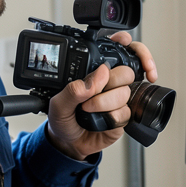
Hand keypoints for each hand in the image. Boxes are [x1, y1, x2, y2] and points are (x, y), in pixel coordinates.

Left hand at [45, 32, 157, 159]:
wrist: (67, 143)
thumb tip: (99, 74)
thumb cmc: (63, 118)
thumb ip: (74, 89)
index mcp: (95, 71)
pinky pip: (125, 112)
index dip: (127, 43)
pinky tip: (101, 120)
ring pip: (125, 92)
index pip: (117, 48)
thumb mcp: (58, 103)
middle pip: (127, 71)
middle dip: (110, 82)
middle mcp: (110, 82)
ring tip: (88, 109)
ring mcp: (118, 99)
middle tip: (93, 93)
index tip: (125, 42)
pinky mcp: (123, 116)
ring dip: (105, 103)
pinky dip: (111, 118)